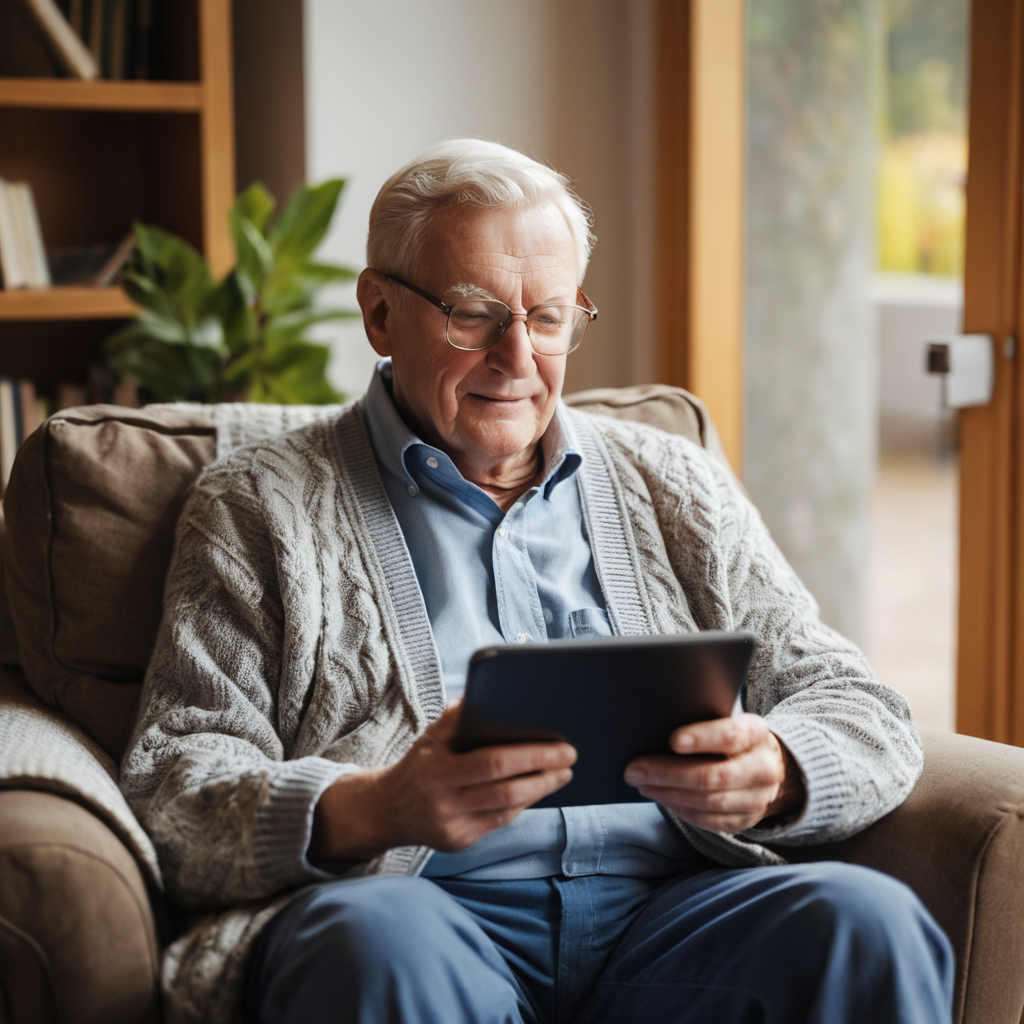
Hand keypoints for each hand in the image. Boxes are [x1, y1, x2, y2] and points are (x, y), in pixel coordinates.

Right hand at [309, 706, 575, 861]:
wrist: (388, 809)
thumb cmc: (420, 763)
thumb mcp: (432, 735)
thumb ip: (459, 717)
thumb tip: (494, 694)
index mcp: (437, 769)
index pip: (492, 763)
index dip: (531, 756)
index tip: (560, 746)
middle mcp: (444, 801)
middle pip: (505, 790)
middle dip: (544, 774)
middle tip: (570, 758)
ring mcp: (452, 826)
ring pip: (507, 809)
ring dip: (540, 791)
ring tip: (561, 774)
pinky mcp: (459, 842)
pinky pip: (499, 822)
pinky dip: (521, 804)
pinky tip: (537, 789)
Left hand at [624, 713, 803, 833]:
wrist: (771, 767)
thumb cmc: (733, 737)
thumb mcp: (728, 721)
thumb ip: (702, 723)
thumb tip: (655, 730)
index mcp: (757, 734)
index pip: (731, 735)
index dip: (702, 738)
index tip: (672, 739)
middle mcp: (763, 768)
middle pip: (714, 775)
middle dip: (669, 773)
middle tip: (635, 769)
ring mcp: (758, 798)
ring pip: (709, 802)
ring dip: (669, 793)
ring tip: (641, 783)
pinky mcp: (746, 820)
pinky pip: (710, 820)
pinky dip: (681, 809)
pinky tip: (661, 796)